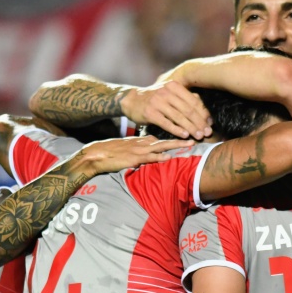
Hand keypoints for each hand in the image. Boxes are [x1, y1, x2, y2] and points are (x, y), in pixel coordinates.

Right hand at [80, 136, 195, 174]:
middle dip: (181, 137)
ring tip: (189, 144)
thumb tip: (154, 148)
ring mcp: (139, 150)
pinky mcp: (133, 158)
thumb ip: (141, 147)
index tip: (189, 133)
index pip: (161, 136)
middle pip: (165, 138)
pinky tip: (168, 158)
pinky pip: (148, 157)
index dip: (175, 134)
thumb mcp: (128, 148)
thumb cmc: (111, 153)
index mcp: (141, 140)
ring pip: (161, 146)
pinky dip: (159, 157)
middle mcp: (142, 143)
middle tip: (196, 135)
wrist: (95, 154)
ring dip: (176, 144)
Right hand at [124, 81, 211, 139]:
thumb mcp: (170, 94)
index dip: (204, 113)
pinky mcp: (150, 113)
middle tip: (207, 133)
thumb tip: (205, 110)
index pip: (194, 100)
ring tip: (199, 136)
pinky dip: (177, 130)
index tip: (210, 124)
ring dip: (191, 128)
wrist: (132, 100)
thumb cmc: (155, 99)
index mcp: (174, 86)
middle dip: (199, 122)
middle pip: (188, 109)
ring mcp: (158, 102)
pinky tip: (185, 135)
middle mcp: (166, 92)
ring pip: (179, 117)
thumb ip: (185, 99)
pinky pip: (167, 123)